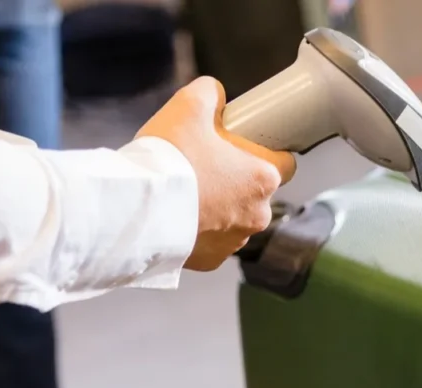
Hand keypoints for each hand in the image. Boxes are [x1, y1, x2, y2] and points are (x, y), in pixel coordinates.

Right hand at [136, 77, 297, 270]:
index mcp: (263, 179)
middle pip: (255, 192)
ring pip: (234, 218)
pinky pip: (211, 241)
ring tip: (187, 193)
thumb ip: (209, 93)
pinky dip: (199, 230)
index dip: (264, 152)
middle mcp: (258, 215)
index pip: (284, 164)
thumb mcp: (188, 106)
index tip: (242, 147)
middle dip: (235, 180)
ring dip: (218, 207)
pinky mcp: (212, 260)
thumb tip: (215, 94)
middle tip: (204, 166)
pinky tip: (179, 216)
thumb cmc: (170, 159)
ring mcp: (235, 241)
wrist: (137, 210)